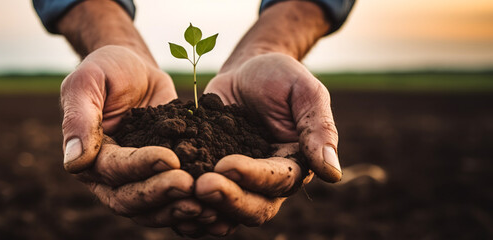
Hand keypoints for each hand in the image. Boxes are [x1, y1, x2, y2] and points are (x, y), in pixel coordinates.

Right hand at [60, 46, 201, 226]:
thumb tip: (74, 163)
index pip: (113, 170)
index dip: (140, 166)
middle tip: (191, 185)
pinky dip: (189, 211)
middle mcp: (108, 178)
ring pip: (151, 210)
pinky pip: (171, 203)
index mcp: (88, 157)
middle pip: (130, 200)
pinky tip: (213, 211)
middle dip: (161, 194)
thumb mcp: (89, 82)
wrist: (135, 69)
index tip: (170, 158)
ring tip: (205, 205)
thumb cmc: (107, 70)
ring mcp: (136, 182)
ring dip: (176, 209)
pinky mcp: (161, 180)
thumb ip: (79, 118)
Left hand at [193, 53, 337, 234]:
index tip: (226, 164)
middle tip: (199, 186)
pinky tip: (169, 203)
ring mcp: (240, 185)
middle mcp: (269, 183)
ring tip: (182, 198)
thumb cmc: (280, 77)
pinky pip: (204, 204)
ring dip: (206, 211)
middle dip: (227, 200)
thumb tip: (332, 173)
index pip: (278, 182)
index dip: (253, 177)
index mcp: (295, 165)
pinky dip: (188, 209)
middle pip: (254, 208)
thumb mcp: (305, 92)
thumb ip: (319, 129)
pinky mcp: (213, 178)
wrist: (247, 71)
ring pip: (227, 214)